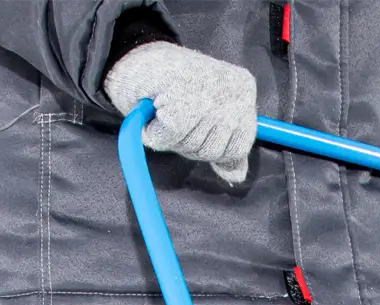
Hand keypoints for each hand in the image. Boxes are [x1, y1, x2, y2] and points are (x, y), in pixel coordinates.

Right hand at [104, 42, 256, 183]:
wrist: (135, 52)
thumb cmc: (172, 85)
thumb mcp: (210, 116)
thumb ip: (228, 145)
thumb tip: (236, 176)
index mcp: (244, 90)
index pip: (240, 147)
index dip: (212, 146)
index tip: (195, 122)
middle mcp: (232, 89)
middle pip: (214, 150)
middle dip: (191, 143)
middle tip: (177, 111)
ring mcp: (207, 93)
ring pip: (193, 147)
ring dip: (172, 138)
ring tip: (166, 107)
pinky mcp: (179, 99)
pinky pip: (167, 139)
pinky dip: (154, 132)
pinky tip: (154, 108)